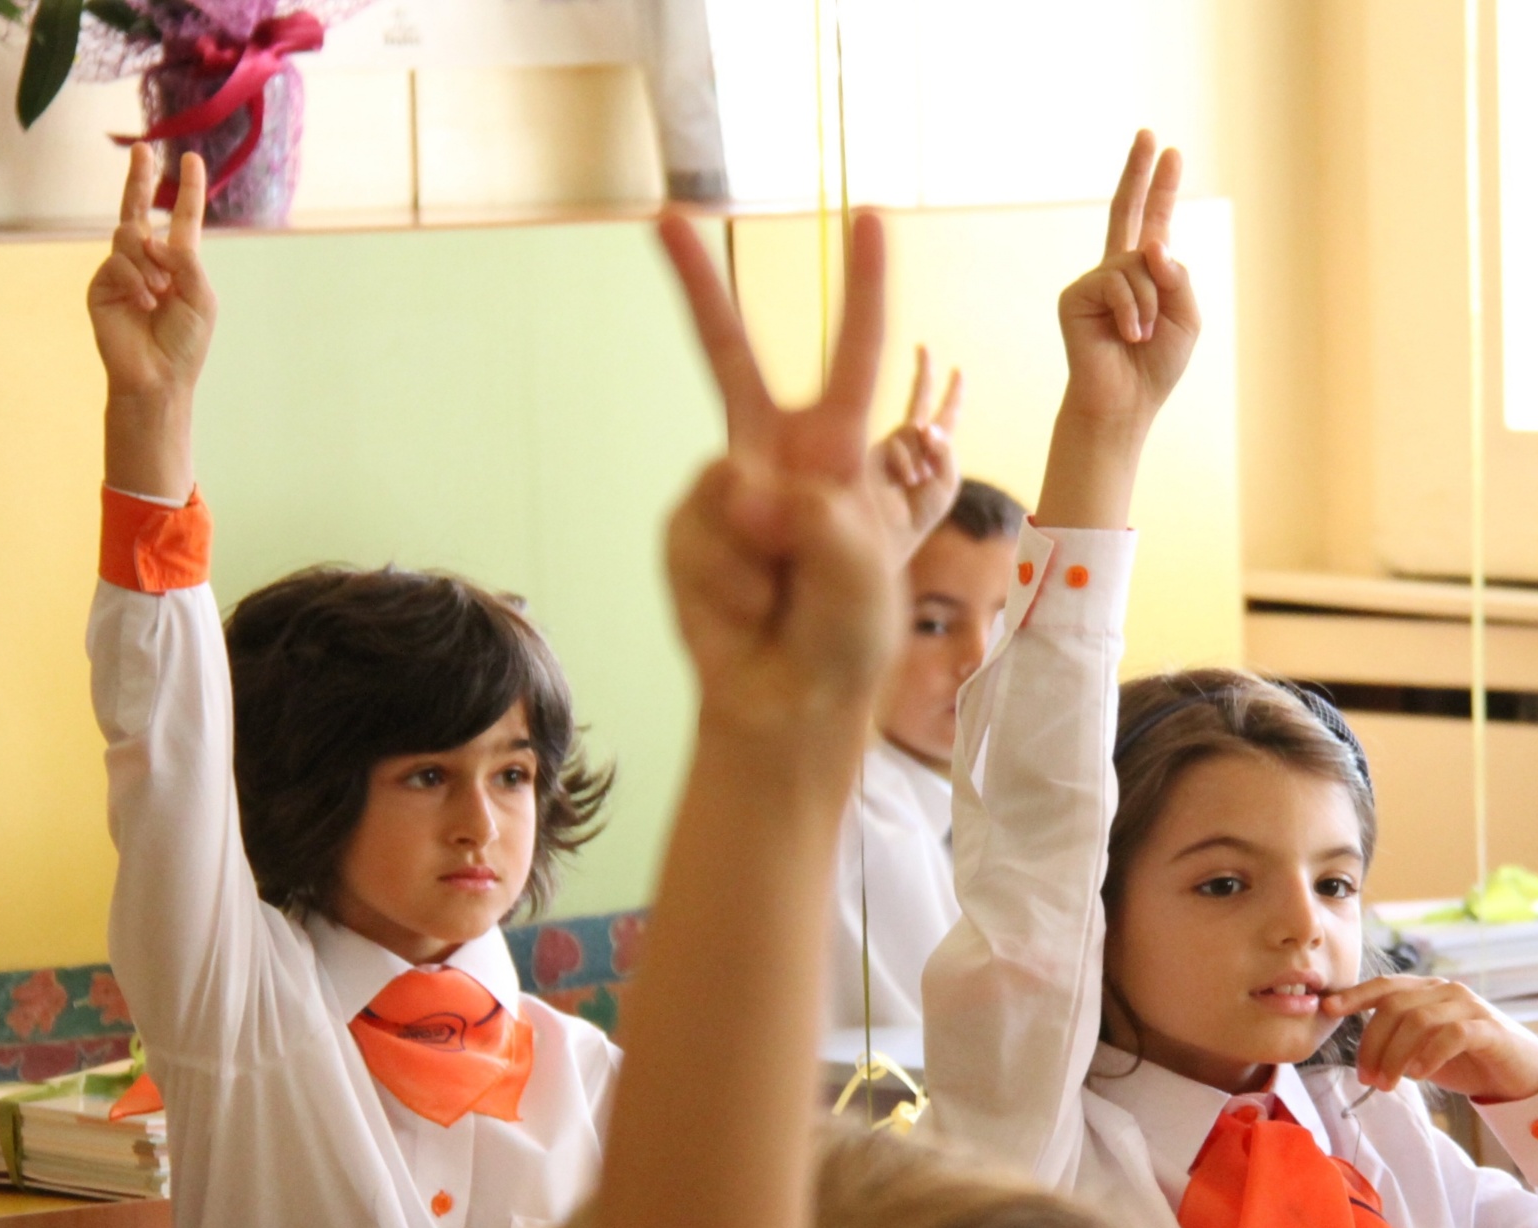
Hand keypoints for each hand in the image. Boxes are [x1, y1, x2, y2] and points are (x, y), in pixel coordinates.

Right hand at [90, 144, 213, 405]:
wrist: (159, 376)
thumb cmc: (186, 342)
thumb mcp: (200, 296)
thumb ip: (186, 261)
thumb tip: (153, 236)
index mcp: (178, 263)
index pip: (182, 219)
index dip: (187, 189)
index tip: (190, 159)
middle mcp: (148, 262)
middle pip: (139, 210)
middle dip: (140, 178)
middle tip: (144, 149)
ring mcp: (121, 271)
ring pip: (130, 237)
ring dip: (151, 264)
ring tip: (159, 294)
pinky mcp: (101, 285)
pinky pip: (118, 262)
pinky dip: (136, 280)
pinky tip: (144, 303)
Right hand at [657, 209, 899, 736]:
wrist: (791, 702)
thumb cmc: (847, 633)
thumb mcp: (864, 571)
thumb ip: (816, 520)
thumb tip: (741, 493)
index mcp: (840, 452)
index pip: (855, 356)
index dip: (865, 287)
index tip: (873, 217)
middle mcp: (778, 458)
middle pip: (729, 356)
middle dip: (695, 287)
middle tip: (664, 215)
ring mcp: (726, 493)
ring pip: (721, 481)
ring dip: (758, 557)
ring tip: (785, 600)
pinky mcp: (686, 532)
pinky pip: (698, 537)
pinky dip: (728, 584)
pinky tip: (748, 614)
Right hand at [869, 345, 962, 562]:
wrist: (884, 540)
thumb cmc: (916, 519)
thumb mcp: (945, 484)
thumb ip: (945, 450)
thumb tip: (924, 425)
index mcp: (930, 455)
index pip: (944, 419)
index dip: (952, 396)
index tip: (959, 372)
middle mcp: (906, 445)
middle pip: (917, 403)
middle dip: (924, 376)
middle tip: (925, 348)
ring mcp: (884, 446)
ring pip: (911, 429)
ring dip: (921, 455)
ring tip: (916, 484)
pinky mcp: (865, 450)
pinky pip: (897, 443)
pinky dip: (907, 461)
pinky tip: (905, 482)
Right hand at [1056, 131, 1198, 431]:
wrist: (1124, 402)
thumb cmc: (1155, 365)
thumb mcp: (1186, 317)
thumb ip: (1178, 276)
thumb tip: (1152, 244)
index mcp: (1147, 276)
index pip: (1155, 223)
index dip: (1161, 188)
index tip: (1169, 151)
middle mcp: (1118, 272)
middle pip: (1127, 211)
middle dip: (1139, 173)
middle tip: (1148, 133)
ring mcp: (1094, 281)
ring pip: (1138, 265)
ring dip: (1151, 305)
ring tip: (1141, 336)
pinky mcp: (1076, 296)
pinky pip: (1117, 283)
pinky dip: (1132, 312)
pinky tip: (1128, 336)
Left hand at [1321, 975, 1537, 1102]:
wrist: (1521, 1074)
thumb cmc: (1467, 1060)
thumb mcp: (1424, 1049)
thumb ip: (1398, 1041)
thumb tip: (1362, 1054)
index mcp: (1427, 991)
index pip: (1384, 986)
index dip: (1354, 995)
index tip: (1327, 1010)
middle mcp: (1445, 991)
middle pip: (1394, 1007)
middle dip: (1373, 1044)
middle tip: (1367, 1078)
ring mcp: (1468, 1006)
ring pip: (1418, 1020)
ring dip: (1395, 1056)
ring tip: (1388, 1084)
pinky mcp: (1488, 1029)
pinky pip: (1451, 1034)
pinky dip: (1428, 1054)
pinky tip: (1419, 1074)